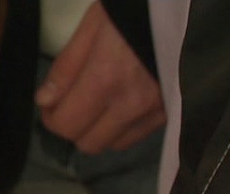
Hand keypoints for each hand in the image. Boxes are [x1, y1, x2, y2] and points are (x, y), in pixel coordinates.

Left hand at [36, 2, 164, 153]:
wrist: (184, 15)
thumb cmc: (133, 13)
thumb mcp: (93, 27)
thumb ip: (67, 66)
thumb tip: (45, 101)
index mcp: (105, 79)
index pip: (66, 124)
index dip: (51, 118)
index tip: (50, 105)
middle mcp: (130, 105)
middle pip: (89, 143)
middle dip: (74, 127)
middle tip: (72, 105)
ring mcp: (154, 113)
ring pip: (114, 144)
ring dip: (100, 130)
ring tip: (99, 105)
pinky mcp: (170, 114)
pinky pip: (138, 135)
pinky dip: (123, 127)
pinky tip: (122, 105)